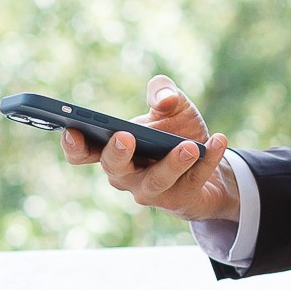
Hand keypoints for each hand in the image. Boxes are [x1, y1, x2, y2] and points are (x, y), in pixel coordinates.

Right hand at [61, 75, 236, 224]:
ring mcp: (152, 190)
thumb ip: (163, 91)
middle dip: (117, 154)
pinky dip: (208, 160)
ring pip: (156, 181)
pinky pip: (194, 180)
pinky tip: (218, 140)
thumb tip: (164, 99)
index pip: (83, 153)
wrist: (207, 160)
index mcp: (113, 150)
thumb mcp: (172, 105)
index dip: (74, 146)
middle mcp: (127, 175)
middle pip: (114, 170)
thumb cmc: (177, 131)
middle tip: (125, 137)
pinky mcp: (181, 198)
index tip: (71, 130)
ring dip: (172, 163)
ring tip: (189, 146)